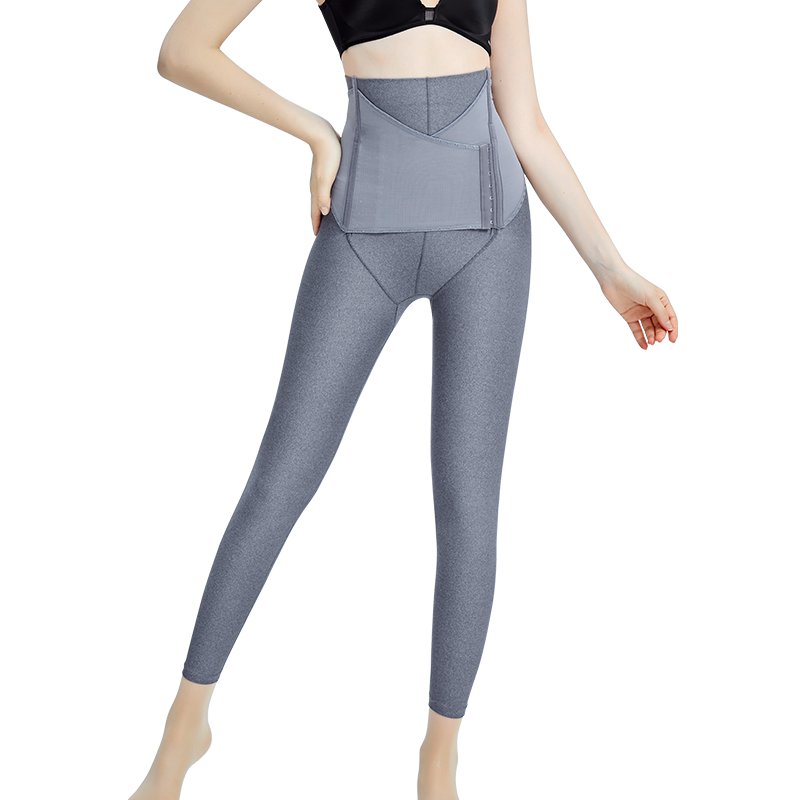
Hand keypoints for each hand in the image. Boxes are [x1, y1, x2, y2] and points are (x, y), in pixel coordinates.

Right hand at [310, 121, 341, 235]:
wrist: (323, 135)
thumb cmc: (328, 156)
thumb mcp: (326, 179)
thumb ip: (324, 196)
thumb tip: (323, 213)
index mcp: (317, 191)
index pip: (315, 212)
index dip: (317, 225)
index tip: (318, 236)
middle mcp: (318, 187)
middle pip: (318, 207)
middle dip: (320, 219)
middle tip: (324, 231)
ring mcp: (322, 179)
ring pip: (322, 198)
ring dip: (325, 208)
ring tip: (330, 217)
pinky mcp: (327, 172)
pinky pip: (327, 189)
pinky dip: (329, 197)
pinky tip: (335, 196)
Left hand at [599, 266, 677, 349]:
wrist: (614, 280)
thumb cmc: (634, 284)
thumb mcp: (651, 297)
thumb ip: (660, 313)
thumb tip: (669, 327)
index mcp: (660, 300)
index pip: (669, 317)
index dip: (672, 328)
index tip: (673, 339)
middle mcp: (652, 307)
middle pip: (659, 325)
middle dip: (660, 333)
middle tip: (659, 339)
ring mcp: (640, 313)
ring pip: (648, 328)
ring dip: (651, 336)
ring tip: (652, 342)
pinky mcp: (629, 317)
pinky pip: (637, 330)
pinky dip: (640, 338)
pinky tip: (644, 345)